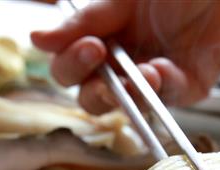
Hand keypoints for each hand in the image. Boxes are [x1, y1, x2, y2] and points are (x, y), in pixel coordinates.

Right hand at [31, 0, 219, 113]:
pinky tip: (162, 68)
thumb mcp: (120, 1)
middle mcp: (121, 71)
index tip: (88, 44)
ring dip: (128, 93)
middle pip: (91, 100)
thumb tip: (37, 39)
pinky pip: (166, 98)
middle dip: (93, 88)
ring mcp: (151, 85)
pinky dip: (162, 85)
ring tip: (141, 71)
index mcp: (100, 47)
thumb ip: (83, 22)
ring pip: (127, 108)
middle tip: (99, 56)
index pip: (70, 71)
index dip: (71, 65)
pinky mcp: (182, 89)